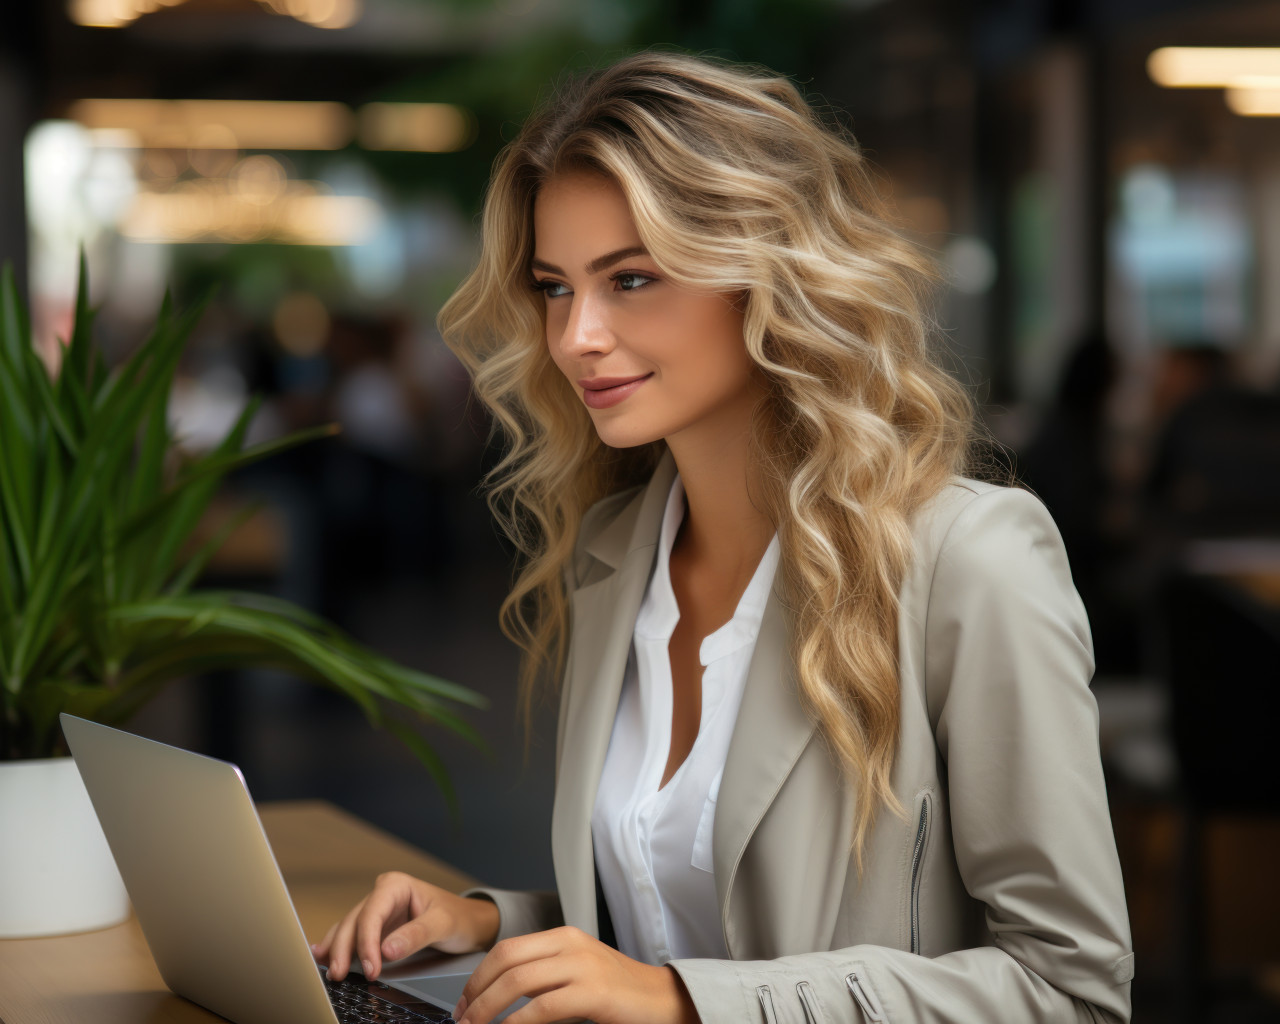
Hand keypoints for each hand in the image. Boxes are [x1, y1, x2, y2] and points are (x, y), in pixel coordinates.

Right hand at [310, 871, 499, 981]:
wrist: (468, 923)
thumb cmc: (458, 918)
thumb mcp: (443, 924)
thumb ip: (416, 935)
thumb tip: (386, 950)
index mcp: (395, 886)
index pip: (372, 914)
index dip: (366, 942)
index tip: (370, 967)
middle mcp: (382, 895)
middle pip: (354, 921)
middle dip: (344, 949)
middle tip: (339, 975)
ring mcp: (377, 911)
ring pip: (348, 929)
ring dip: (337, 950)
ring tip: (329, 970)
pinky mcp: (376, 928)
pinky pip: (352, 936)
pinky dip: (338, 948)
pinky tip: (322, 957)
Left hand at [452, 926, 698, 1023]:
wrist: (663, 1000)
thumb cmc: (618, 993)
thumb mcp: (576, 973)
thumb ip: (543, 976)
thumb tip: (498, 994)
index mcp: (564, 937)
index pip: (506, 948)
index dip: (477, 976)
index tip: (463, 1002)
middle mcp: (570, 945)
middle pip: (506, 960)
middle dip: (476, 992)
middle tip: (462, 1018)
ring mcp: (583, 966)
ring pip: (518, 981)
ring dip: (487, 1008)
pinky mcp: (593, 992)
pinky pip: (542, 1007)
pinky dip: (516, 1022)